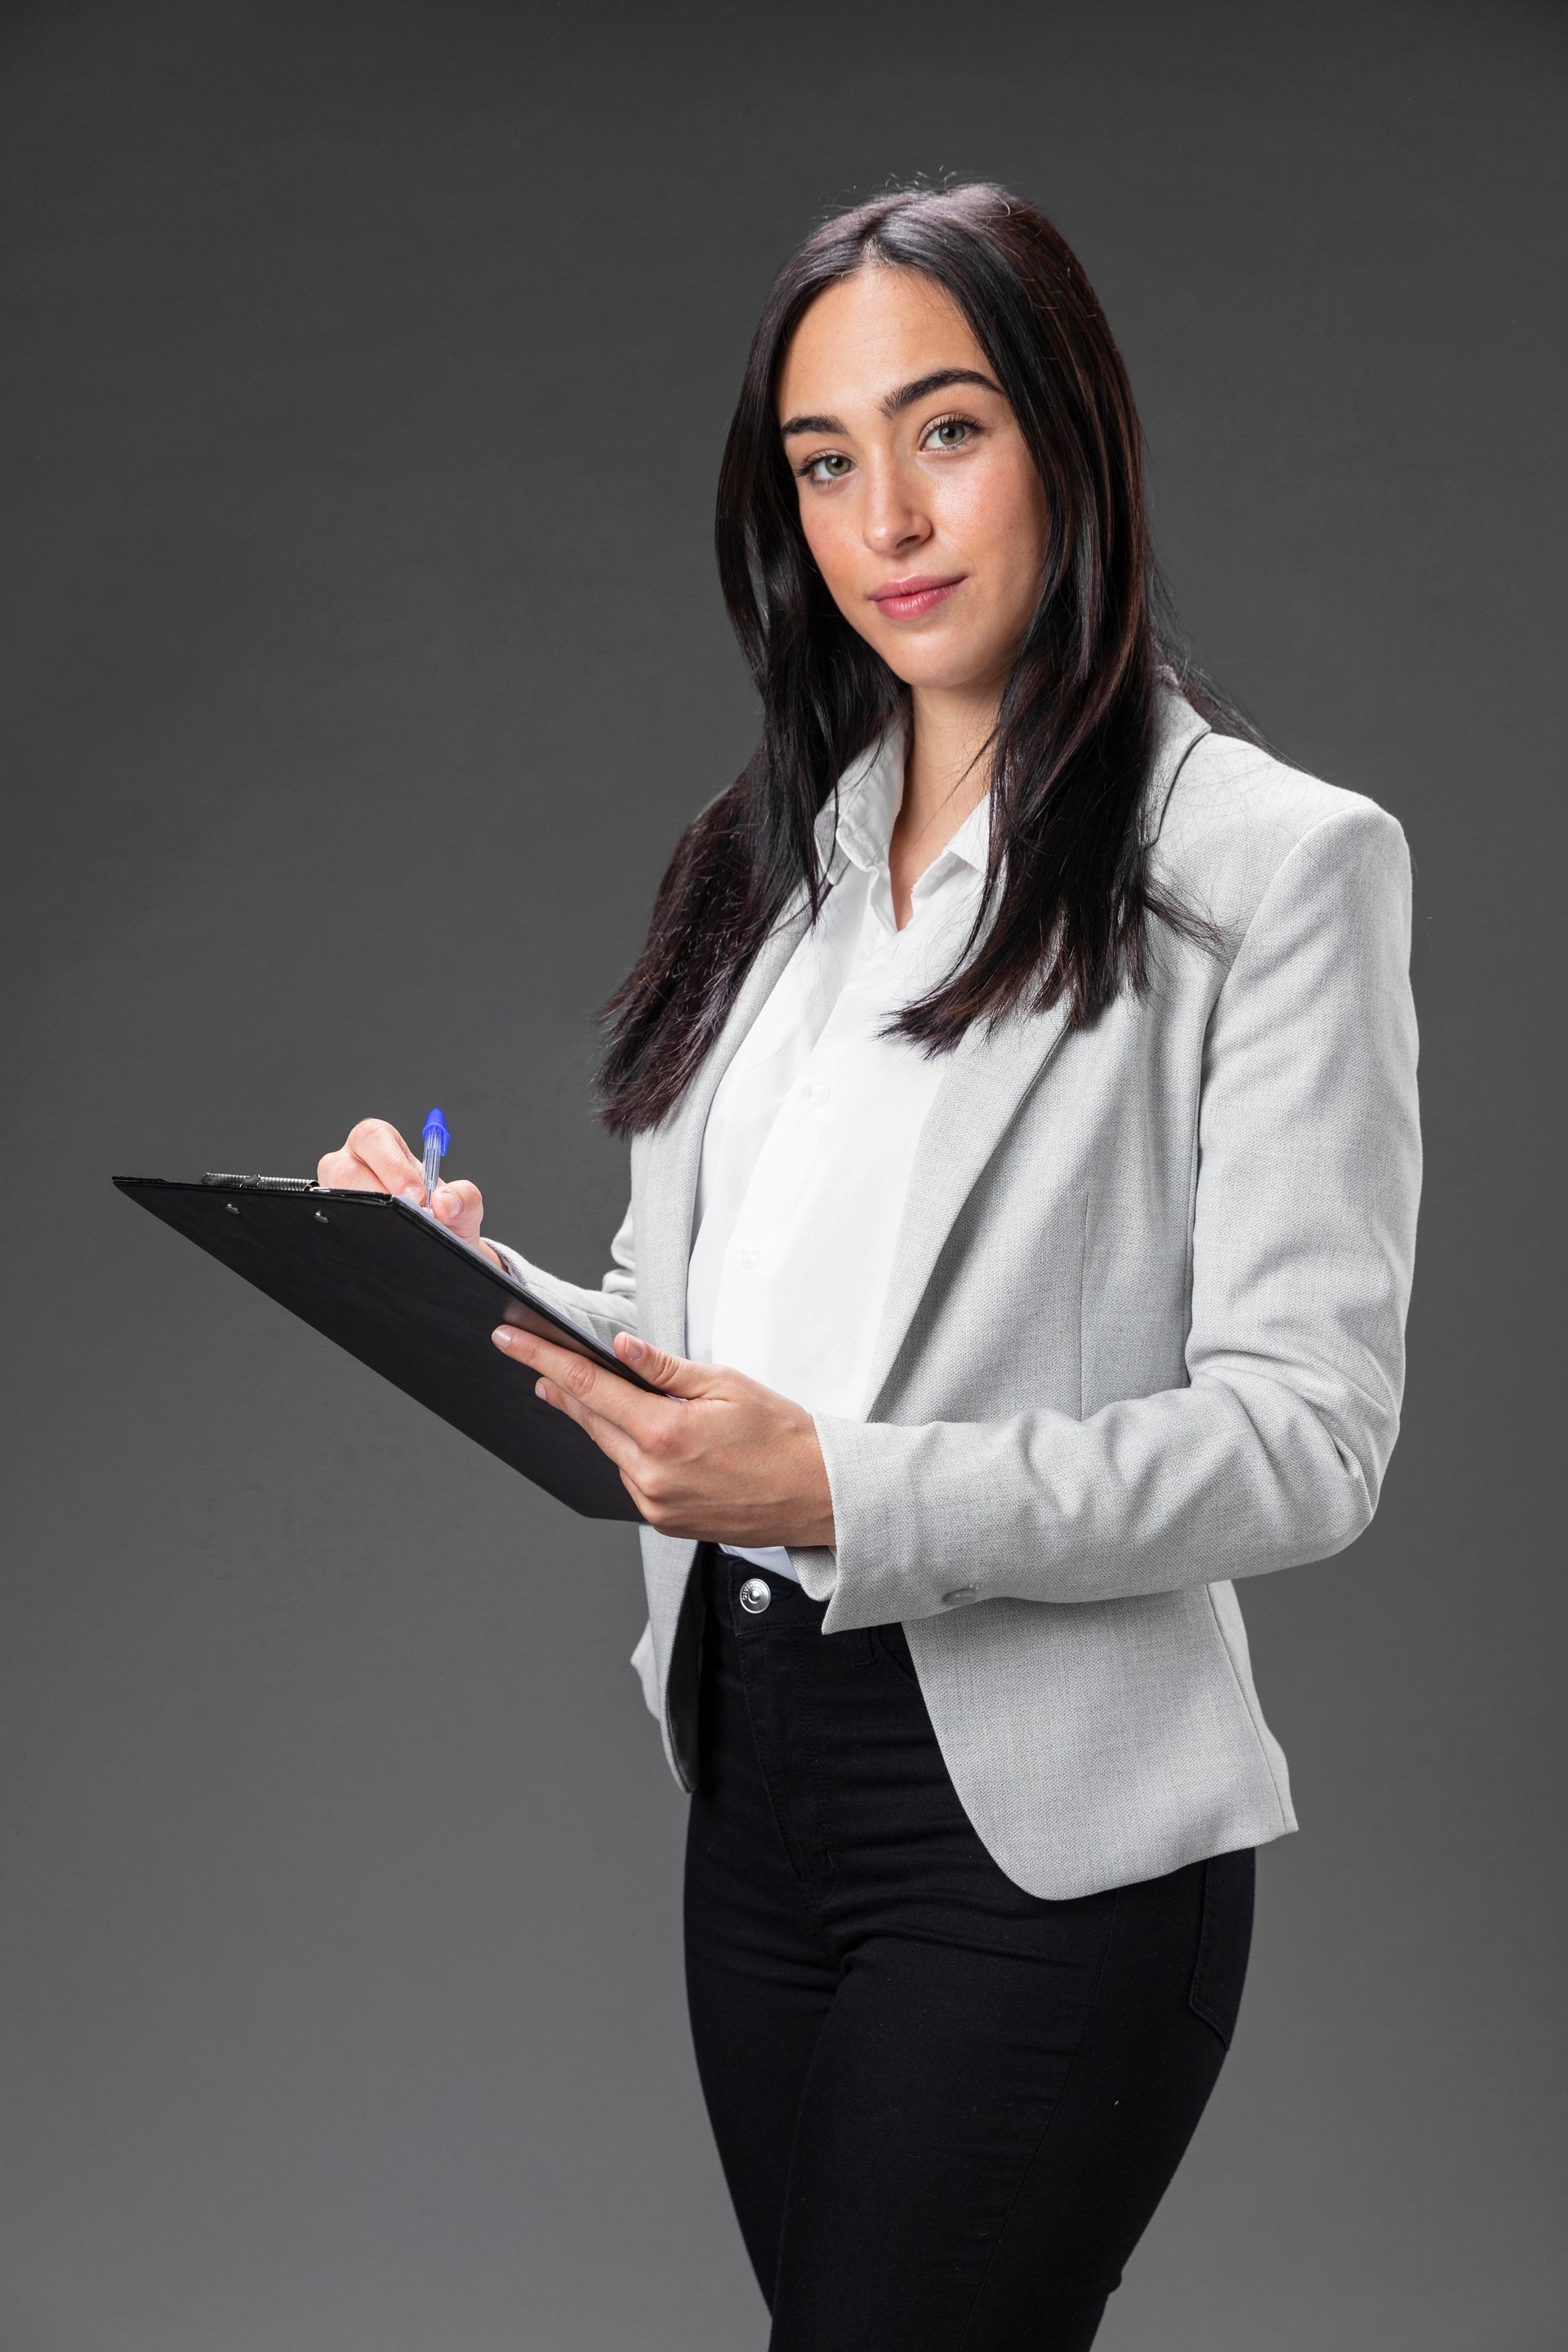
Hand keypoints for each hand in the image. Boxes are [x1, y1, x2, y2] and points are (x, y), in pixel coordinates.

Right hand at [316, 1115, 504, 1272]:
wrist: (439, 1251)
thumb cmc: (445, 1219)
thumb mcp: (464, 1207)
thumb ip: (465, 1198)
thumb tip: (443, 1203)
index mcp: (384, 1147)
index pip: (374, 1137)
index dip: (392, 1163)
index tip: (418, 1194)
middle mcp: (354, 1165)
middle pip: (343, 1167)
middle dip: (375, 1190)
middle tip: (407, 1213)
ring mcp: (339, 1195)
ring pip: (334, 1198)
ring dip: (365, 1216)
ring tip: (396, 1232)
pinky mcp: (336, 1223)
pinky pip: (334, 1226)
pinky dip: (356, 1237)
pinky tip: (379, 1247)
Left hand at [492, 1324, 835, 1548]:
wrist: (818, 1495)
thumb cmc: (782, 1436)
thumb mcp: (726, 1385)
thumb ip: (664, 1369)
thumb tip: (618, 1348)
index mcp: (664, 1434)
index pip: (586, 1386)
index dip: (542, 1359)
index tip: (509, 1339)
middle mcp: (651, 1476)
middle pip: (588, 1419)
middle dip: (556, 1385)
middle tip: (528, 1356)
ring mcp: (655, 1505)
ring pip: (608, 1451)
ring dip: (595, 1419)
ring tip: (579, 1389)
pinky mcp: (665, 1522)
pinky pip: (630, 1478)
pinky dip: (626, 1451)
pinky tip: (635, 1433)